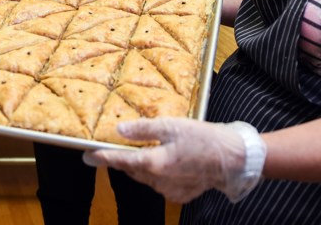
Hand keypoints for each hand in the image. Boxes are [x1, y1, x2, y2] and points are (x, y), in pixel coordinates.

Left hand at [82, 118, 265, 203]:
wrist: (234, 159)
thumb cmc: (204, 138)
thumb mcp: (172, 126)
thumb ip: (143, 129)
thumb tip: (120, 130)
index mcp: (154, 163)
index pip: (120, 160)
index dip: (102, 157)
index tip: (87, 156)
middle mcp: (158, 181)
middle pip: (132, 169)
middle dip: (125, 159)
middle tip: (118, 147)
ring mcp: (170, 190)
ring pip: (146, 177)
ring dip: (143, 165)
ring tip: (151, 150)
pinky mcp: (181, 194)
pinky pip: (161, 184)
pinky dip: (159, 173)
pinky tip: (169, 161)